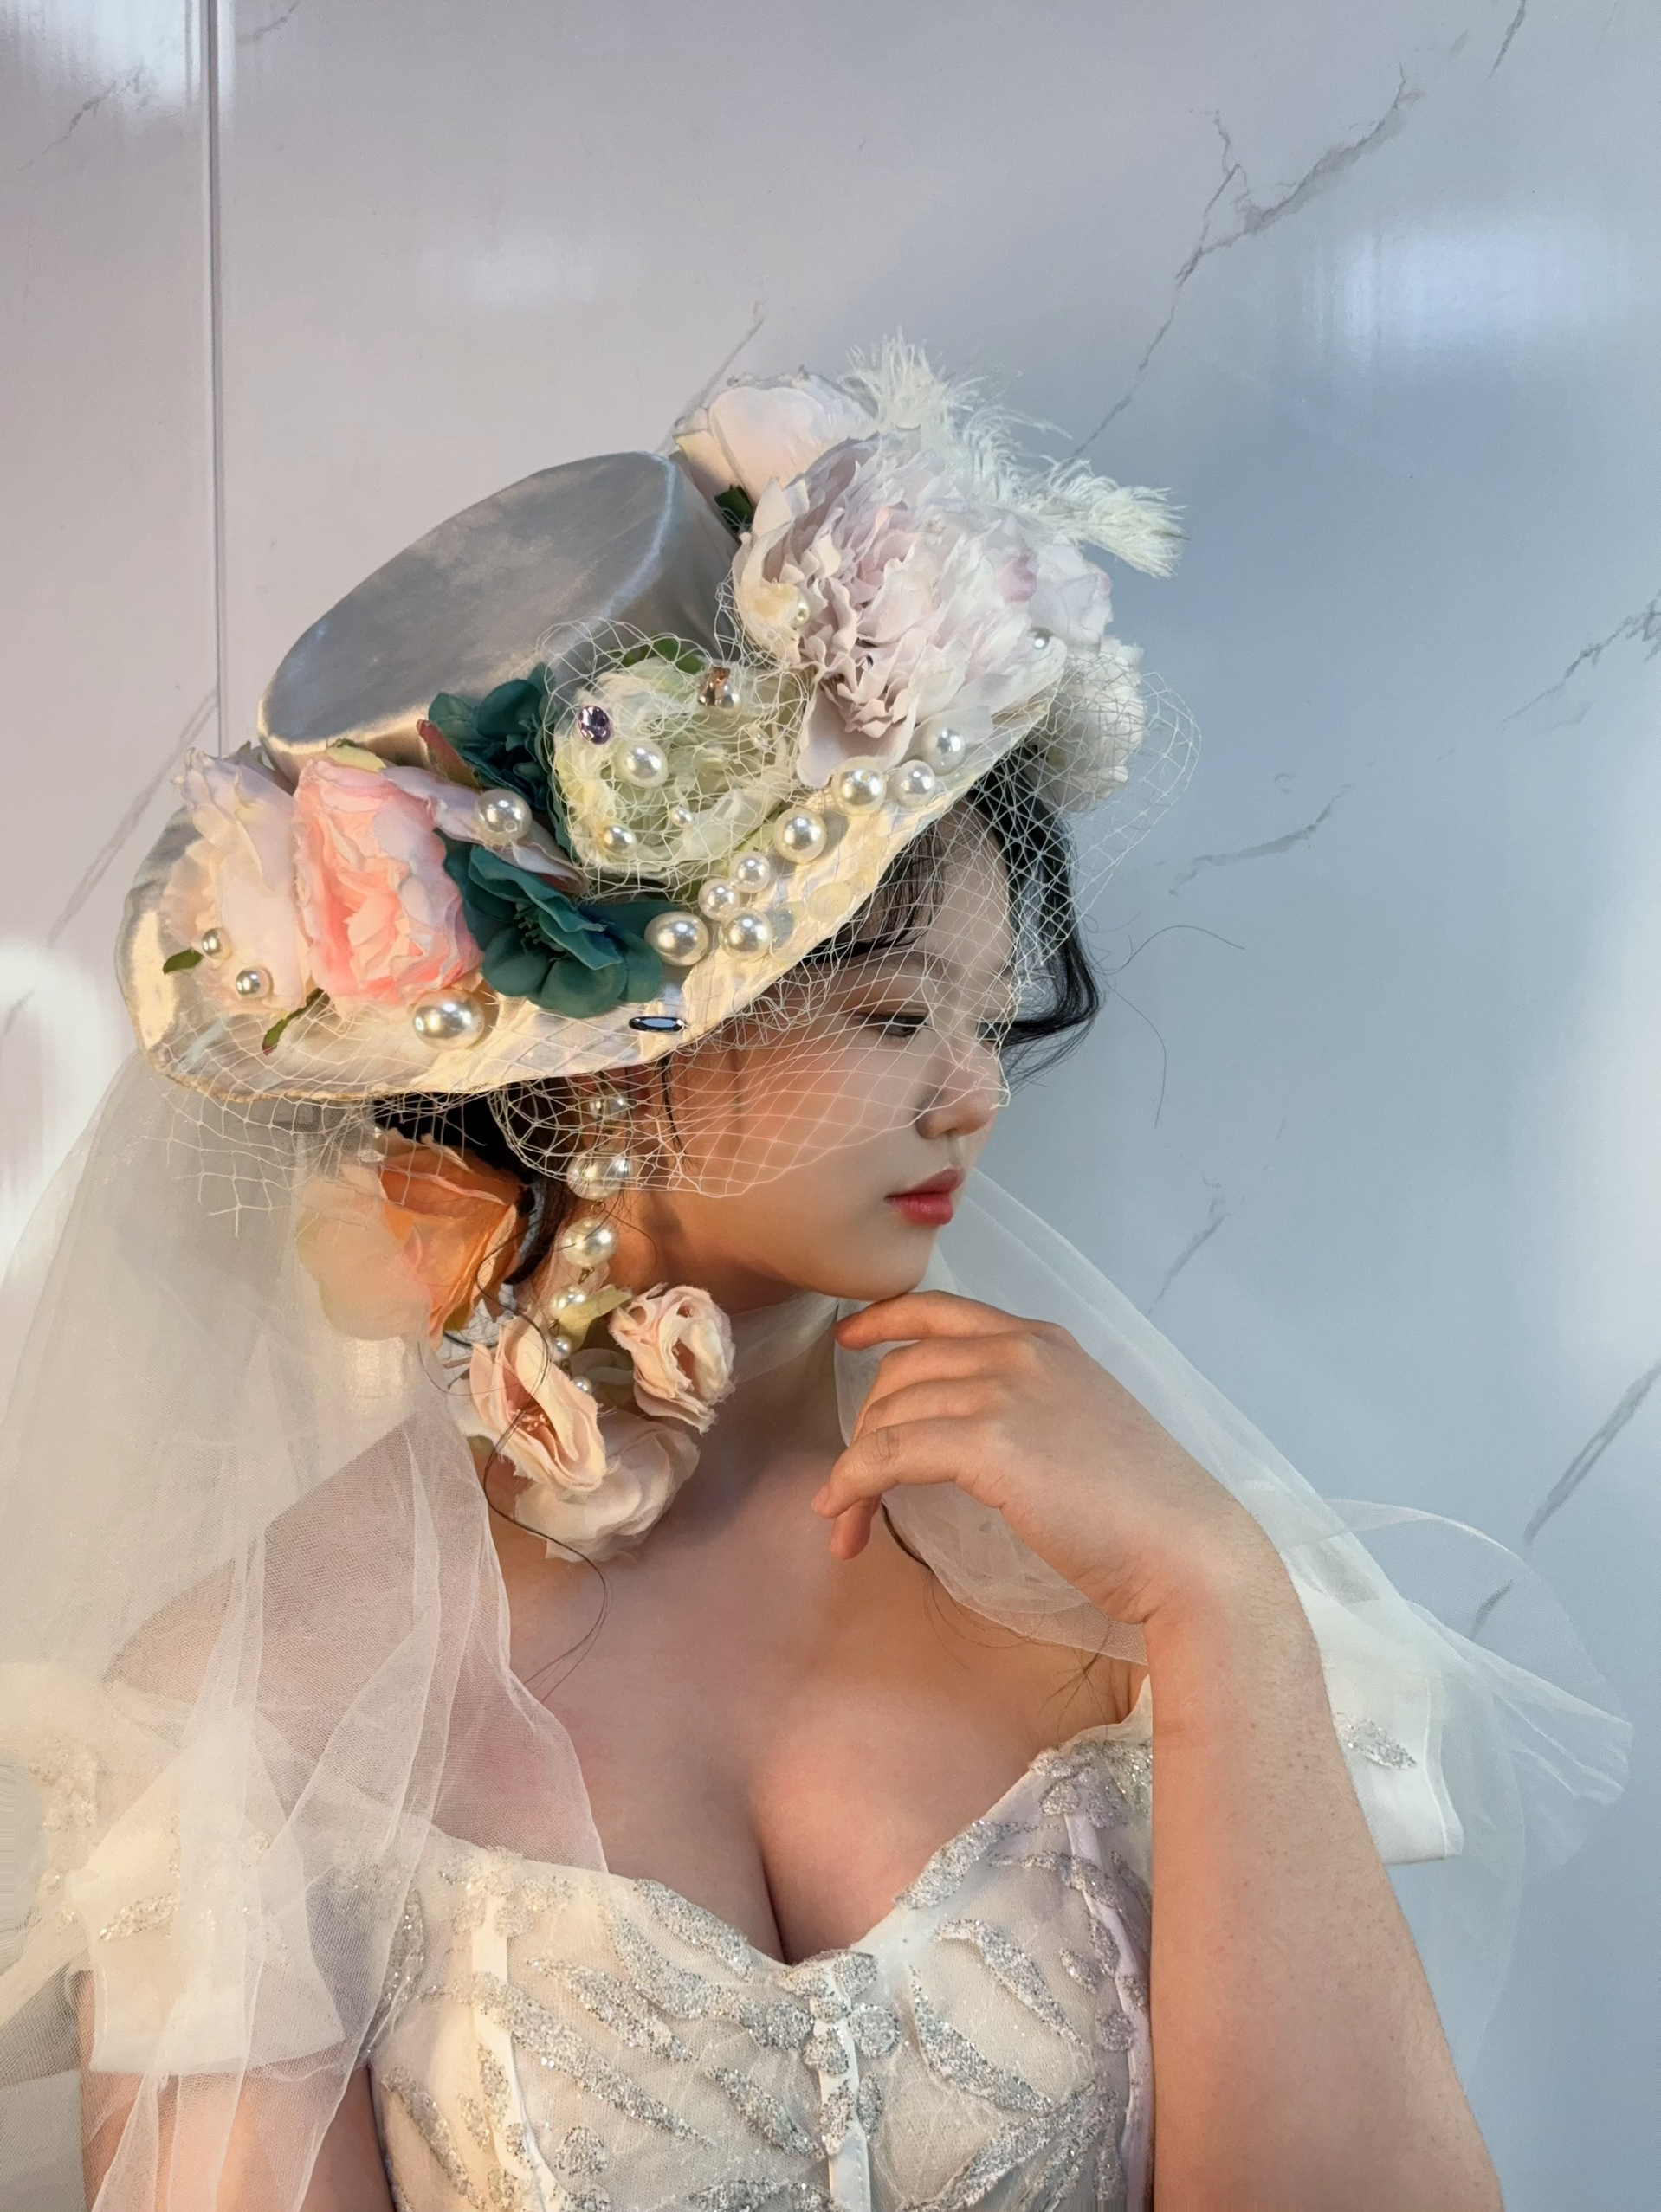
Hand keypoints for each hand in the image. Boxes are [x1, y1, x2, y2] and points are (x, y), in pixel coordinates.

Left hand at [814, 1291, 1281, 1627]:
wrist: (1185, 1548)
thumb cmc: (1144, 1507)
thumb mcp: (1084, 1421)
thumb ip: (1031, 1404)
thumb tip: (971, 1430)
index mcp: (1044, 1340)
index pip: (943, 1311)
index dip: (884, 1320)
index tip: (848, 1340)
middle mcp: (1019, 1350)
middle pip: (903, 1369)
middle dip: (865, 1426)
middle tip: (852, 1485)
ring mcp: (1003, 1390)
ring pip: (889, 1416)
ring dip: (852, 1470)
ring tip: (844, 1519)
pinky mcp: (988, 1442)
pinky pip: (888, 1454)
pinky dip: (853, 1483)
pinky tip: (844, 1514)